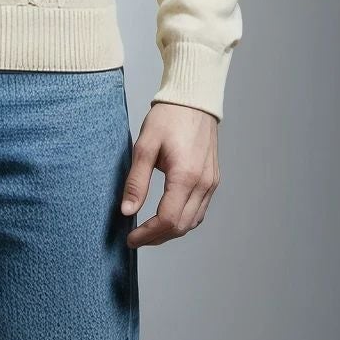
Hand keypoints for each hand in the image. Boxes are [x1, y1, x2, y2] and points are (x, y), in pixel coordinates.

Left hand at [119, 100, 219, 246]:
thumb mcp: (144, 147)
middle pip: (181, 226)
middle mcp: (203, 183)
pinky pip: (199, 210)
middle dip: (157, 237)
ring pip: (193, 222)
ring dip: (170, 232)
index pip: (168, 220)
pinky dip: (183, 220)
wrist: (194, 100)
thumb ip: (136, 182)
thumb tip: (127, 211)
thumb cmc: (168, 118)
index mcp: (185, 176)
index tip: (130, 239)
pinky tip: (167, 218)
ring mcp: (211, 183)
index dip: (147, 234)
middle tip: (135, 239)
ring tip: (148, 232)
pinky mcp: (212, 180)